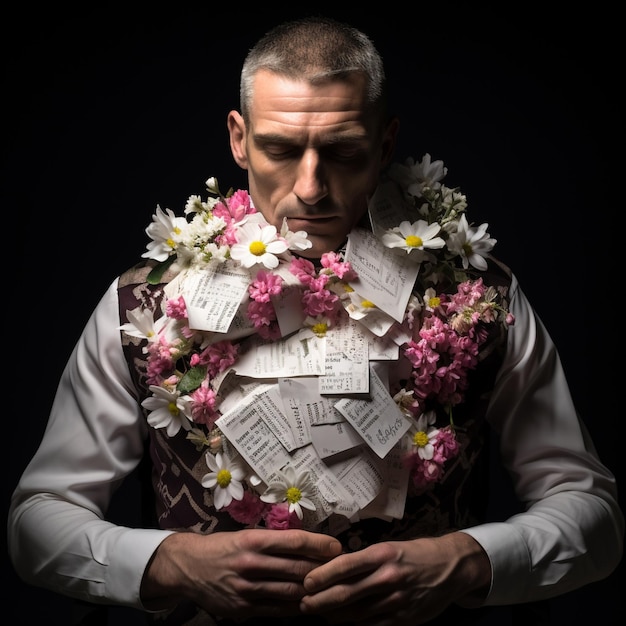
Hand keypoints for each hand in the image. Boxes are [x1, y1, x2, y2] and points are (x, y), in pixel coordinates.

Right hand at [141, 528, 342, 618]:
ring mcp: (248, 589)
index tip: (336, 546)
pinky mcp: (244, 609)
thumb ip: (274, 541)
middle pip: (298, 567)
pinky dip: (296, 608)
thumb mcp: (246, 534)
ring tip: (332, 587)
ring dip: (314, 590)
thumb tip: (307, 544)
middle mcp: (252, 563)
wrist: (189, 567)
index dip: (319, 544)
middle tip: (342, 568)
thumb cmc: (223, 546)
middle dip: (323, 568)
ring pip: (291, 591)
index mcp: (254, 539)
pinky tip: (309, 604)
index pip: (295, 541)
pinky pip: (278, 610)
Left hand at [300, 531, 490, 625]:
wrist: (452, 567)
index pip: (345, 565)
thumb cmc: (416, 553)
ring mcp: (396, 600)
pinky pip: (373, 624)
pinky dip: (356, 623)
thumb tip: (335, 569)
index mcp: (383, 554)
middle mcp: (388, 577)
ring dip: (335, 615)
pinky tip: (344, 621)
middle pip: (347, 593)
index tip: (306, 582)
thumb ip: (365, 560)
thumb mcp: (391, 548)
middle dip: (321, 601)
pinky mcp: (404, 618)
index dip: (323, 575)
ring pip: (357, 612)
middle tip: (304, 604)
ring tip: (319, 614)